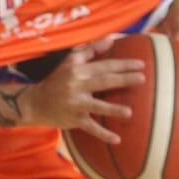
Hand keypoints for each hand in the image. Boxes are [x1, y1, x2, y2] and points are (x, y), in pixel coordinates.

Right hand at [19, 43, 144, 143]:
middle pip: (103, 81)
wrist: (35, 102)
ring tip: (129, 112)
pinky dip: (103, 134)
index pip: (104, 65)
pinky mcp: (74, 120)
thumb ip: (90, 50)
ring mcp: (75, 104)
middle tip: (142, 78)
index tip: (141, 64)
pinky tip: (117, 140)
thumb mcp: (69, 61)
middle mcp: (76, 85)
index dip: (122, 64)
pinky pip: (91, 127)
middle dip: (123, 79)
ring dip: (113, 109)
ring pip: (97, 106)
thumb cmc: (57, 79)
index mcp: (77, 70)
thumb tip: (111, 39)